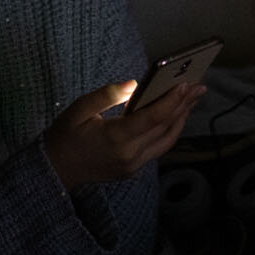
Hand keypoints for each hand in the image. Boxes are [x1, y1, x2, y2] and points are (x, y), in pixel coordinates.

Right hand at [43, 78, 202, 189]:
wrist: (54, 170)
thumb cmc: (65, 135)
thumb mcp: (79, 109)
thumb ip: (106, 95)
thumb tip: (134, 84)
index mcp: (116, 138)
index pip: (153, 118)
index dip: (172, 100)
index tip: (186, 83)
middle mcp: (129, 155)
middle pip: (165, 128)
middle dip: (184, 105)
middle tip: (199, 86)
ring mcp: (133, 165)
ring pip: (166, 141)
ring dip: (181, 119)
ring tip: (192, 99)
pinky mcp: (132, 169)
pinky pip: (158, 148)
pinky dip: (169, 130)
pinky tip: (174, 115)